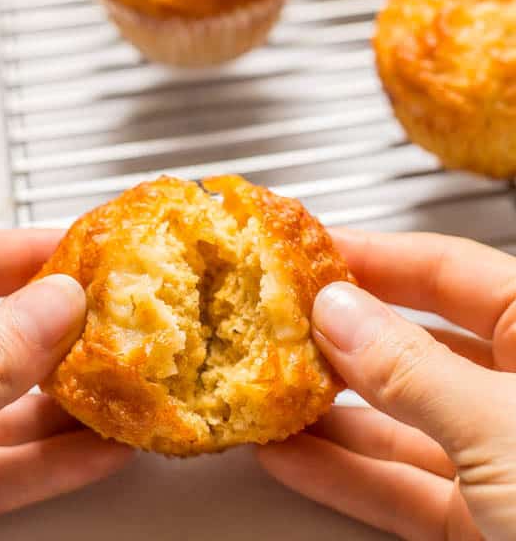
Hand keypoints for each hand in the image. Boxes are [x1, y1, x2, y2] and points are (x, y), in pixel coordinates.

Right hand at [258, 229, 515, 540]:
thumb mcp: (506, 431)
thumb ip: (412, 370)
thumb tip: (337, 312)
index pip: (445, 269)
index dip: (372, 255)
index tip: (310, 251)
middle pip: (414, 342)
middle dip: (340, 337)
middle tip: (278, 323)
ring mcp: (504, 458)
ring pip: (400, 419)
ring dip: (331, 412)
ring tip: (272, 393)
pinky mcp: (484, 522)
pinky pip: (402, 485)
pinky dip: (345, 474)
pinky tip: (294, 456)